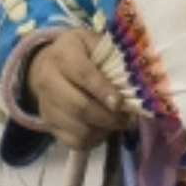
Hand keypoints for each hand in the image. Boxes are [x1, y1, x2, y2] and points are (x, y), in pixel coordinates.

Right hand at [25, 29, 135, 151]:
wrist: (50, 66)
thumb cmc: (82, 53)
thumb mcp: (96, 43)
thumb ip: (114, 56)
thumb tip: (138, 78)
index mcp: (63, 55)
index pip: (83, 74)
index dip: (103, 90)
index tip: (119, 103)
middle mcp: (48, 80)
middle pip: (79, 106)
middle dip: (108, 117)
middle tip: (128, 119)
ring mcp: (46, 105)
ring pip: (78, 129)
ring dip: (104, 130)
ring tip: (117, 123)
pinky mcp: (48, 124)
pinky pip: (74, 141)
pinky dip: (94, 140)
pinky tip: (103, 129)